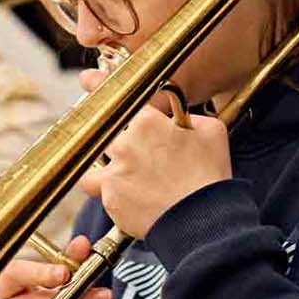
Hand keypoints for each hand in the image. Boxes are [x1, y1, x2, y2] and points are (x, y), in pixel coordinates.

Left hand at [76, 70, 230, 238]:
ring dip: (106, 169)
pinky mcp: (111, 198)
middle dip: (110, 138)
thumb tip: (180, 120)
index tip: (87, 79)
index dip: (97, 84)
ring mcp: (114, 171)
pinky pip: (101, 192)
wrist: (203, 218)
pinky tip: (131, 199)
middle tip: (125, 149)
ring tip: (125, 180)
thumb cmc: (209, 175)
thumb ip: (190, 117)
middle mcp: (124, 143)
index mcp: (147, 121)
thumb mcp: (211, 132)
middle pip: (103, 132)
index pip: (117, 95)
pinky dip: (113, 194)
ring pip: (94, 164)